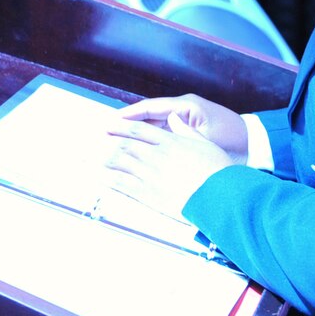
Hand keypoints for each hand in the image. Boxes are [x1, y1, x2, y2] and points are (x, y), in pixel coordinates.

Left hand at [102, 114, 236, 218]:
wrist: (221, 197)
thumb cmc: (218, 172)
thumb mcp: (205, 144)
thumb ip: (186, 130)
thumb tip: (174, 118)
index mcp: (170, 142)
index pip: (139, 129)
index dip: (121, 126)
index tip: (110, 125)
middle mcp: (157, 155)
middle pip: (126, 144)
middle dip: (110, 141)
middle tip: (96, 140)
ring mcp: (151, 174)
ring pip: (121, 162)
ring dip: (105, 158)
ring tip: (93, 157)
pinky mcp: (149, 193)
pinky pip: (122, 183)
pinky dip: (109, 178)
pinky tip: (100, 176)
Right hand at [114, 93, 247, 157]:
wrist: (256, 145)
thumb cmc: (234, 141)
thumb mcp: (207, 141)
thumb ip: (183, 138)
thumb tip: (157, 139)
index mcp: (186, 106)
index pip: (151, 107)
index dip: (130, 114)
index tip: (112, 121)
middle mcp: (184, 109)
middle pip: (150, 114)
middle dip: (130, 123)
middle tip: (108, 131)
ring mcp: (186, 119)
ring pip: (156, 124)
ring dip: (139, 131)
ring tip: (118, 140)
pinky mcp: (190, 130)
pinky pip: (166, 132)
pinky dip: (152, 138)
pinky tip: (140, 148)